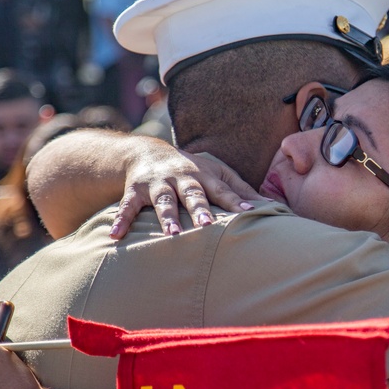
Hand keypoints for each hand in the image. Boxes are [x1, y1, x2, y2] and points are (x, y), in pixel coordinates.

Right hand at [113, 147, 265, 238]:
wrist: (147, 152)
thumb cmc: (192, 170)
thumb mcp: (217, 174)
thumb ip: (241, 191)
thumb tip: (273, 207)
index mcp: (204, 175)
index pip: (223, 190)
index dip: (235, 201)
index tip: (250, 213)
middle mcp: (181, 177)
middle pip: (192, 194)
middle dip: (199, 209)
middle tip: (207, 226)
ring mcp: (157, 184)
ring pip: (163, 201)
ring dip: (167, 217)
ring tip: (173, 235)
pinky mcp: (135, 190)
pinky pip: (127, 207)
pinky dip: (121, 221)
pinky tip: (115, 237)